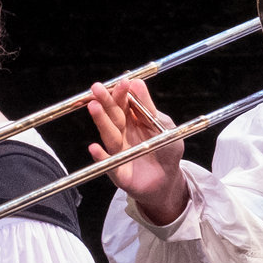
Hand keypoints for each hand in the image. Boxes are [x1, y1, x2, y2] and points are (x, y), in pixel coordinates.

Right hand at [86, 78, 188, 225]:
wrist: (168, 180)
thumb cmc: (166, 149)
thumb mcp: (162, 125)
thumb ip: (148, 107)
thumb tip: (136, 82)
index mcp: (132, 118)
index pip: (122, 102)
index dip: (120, 92)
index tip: (122, 83)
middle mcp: (121, 132)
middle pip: (112, 115)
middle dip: (104, 101)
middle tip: (96, 89)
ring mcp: (117, 151)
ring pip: (108, 134)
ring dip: (100, 121)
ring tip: (94, 107)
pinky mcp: (117, 171)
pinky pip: (108, 164)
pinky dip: (100, 156)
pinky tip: (94, 148)